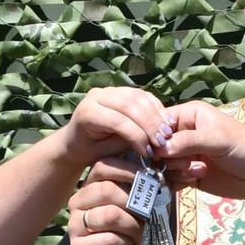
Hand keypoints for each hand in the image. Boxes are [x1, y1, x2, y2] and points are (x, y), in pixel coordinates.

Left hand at [57, 86, 171, 171]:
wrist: (77, 141)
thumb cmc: (89, 152)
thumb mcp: (104, 154)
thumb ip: (125, 144)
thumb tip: (151, 144)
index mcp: (88, 112)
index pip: (118, 121)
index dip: (137, 136)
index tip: (149, 152)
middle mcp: (97, 95)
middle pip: (130, 105)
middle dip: (150, 124)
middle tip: (163, 141)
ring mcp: (110, 90)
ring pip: (139, 97)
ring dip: (156, 115)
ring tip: (166, 133)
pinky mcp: (121, 90)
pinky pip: (143, 95)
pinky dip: (156, 108)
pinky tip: (165, 122)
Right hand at [68, 158, 159, 244]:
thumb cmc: (141, 238)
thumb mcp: (154, 211)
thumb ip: (156, 190)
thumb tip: (165, 173)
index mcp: (94, 187)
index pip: (104, 166)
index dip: (129, 171)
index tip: (153, 181)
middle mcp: (79, 202)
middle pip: (107, 190)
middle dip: (136, 205)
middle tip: (148, 218)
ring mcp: (75, 226)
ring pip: (110, 215)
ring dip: (133, 228)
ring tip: (138, 237)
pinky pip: (108, 240)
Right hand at [163, 102, 244, 199]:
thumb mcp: (218, 139)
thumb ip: (188, 141)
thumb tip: (159, 148)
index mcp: (189, 115)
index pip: (158, 122)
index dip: (155, 137)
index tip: (160, 150)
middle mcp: (184, 134)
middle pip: (156, 147)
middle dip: (168, 157)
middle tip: (187, 163)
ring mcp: (185, 156)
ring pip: (162, 165)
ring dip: (176, 171)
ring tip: (200, 171)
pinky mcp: (188, 176)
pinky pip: (170, 180)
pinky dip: (177, 183)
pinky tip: (194, 181)